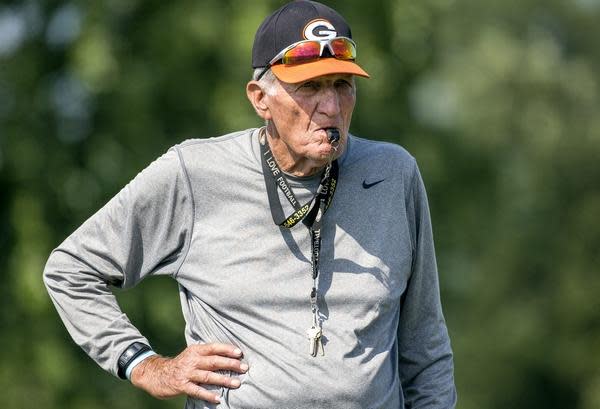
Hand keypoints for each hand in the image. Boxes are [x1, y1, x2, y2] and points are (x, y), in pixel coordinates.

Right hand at [130, 343, 247, 403]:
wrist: (157, 373)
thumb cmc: (181, 364)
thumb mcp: (192, 354)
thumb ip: (207, 354)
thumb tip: (228, 354)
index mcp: (195, 350)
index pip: (213, 347)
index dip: (227, 349)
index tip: (239, 353)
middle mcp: (192, 360)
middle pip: (214, 361)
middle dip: (230, 364)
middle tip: (244, 367)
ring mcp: (186, 373)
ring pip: (208, 376)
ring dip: (223, 380)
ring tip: (236, 383)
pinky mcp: (181, 385)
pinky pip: (197, 391)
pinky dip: (208, 394)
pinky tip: (218, 398)